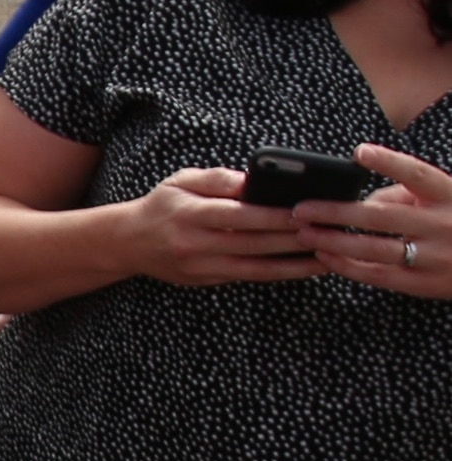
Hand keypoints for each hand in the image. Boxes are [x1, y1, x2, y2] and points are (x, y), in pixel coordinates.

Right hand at [130, 163, 324, 286]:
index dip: (275, 216)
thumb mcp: (182, 180)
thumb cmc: (162, 205)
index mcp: (191, 214)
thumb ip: (219, 178)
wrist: (128, 242)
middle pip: (254, 244)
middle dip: (295, 240)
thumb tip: (254, 180)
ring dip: (294, 265)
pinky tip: (303, 267)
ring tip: (328, 258)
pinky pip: (248, 278)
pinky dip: (278, 273)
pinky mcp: (206, 282)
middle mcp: (195, 244)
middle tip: (331, 234)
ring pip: (256, 269)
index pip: (240, 216)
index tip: (307, 212)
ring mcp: (200, 268)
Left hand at [297, 147, 451, 299]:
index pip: (417, 174)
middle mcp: (442, 224)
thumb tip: (360, 200)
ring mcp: (434, 256)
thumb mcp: (445, 197)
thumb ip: (405, 193)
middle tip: (301, 209)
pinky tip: (324, 257)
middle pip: (382, 216)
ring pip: (374, 249)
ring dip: (334, 241)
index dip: (388, 162)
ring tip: (304, 233)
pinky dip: (347, 266)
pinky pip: (378, 275)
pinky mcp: (424, 283)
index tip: (358, 151)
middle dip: (337, 212)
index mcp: (449, 195)